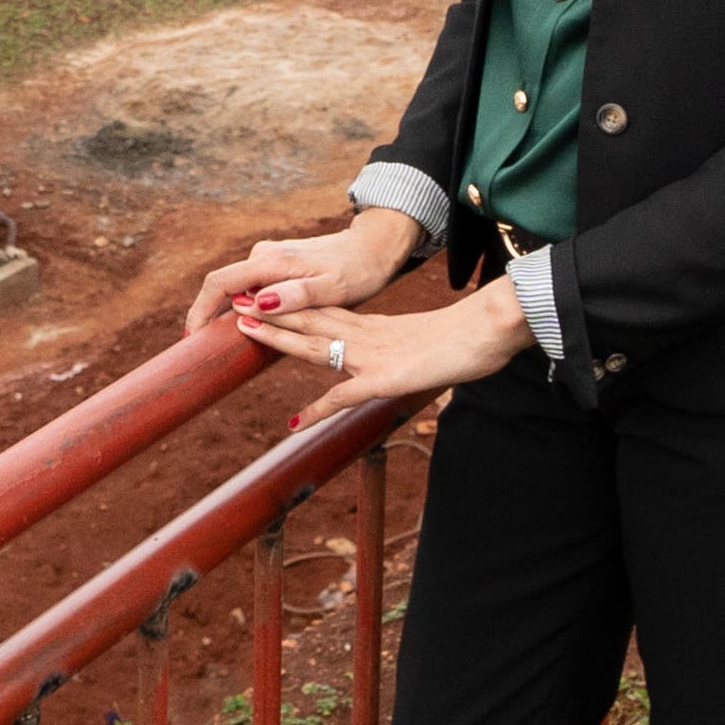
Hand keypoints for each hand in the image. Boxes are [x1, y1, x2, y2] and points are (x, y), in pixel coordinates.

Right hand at [182, 205, 429, 341]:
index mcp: (272, 262)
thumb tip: (257, 303)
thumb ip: (296, 295)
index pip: (220, 283)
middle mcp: (264, 256)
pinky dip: (242, 308)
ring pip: (236, 289)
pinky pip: (250, 287)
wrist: (372, 248)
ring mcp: (269, 259)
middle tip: (202, 352)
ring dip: (224, 314)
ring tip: (219, 346)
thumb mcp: (332, 287)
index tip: (192, 339)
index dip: (200, 311)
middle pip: (222, 286)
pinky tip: (244, 327)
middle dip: (207, 317)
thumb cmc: (357, 269)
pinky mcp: (276, 266)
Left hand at [239, 279, 534, 423]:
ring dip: (278, 337)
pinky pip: (344, 396)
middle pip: (310, 321)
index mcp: (375, 328)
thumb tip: (405, 360)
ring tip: (244, 328)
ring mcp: (373, 356)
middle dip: (270, 313)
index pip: (323, 315)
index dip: (290, 308)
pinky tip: (296, 423)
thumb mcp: (427, 343)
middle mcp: (367, 336)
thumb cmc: (470, 336)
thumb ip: (408, 351)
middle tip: (234, 304)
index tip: (261, 300)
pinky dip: (319, 409)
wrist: (489, 330)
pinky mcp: (386, 379)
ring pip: (316, 344)